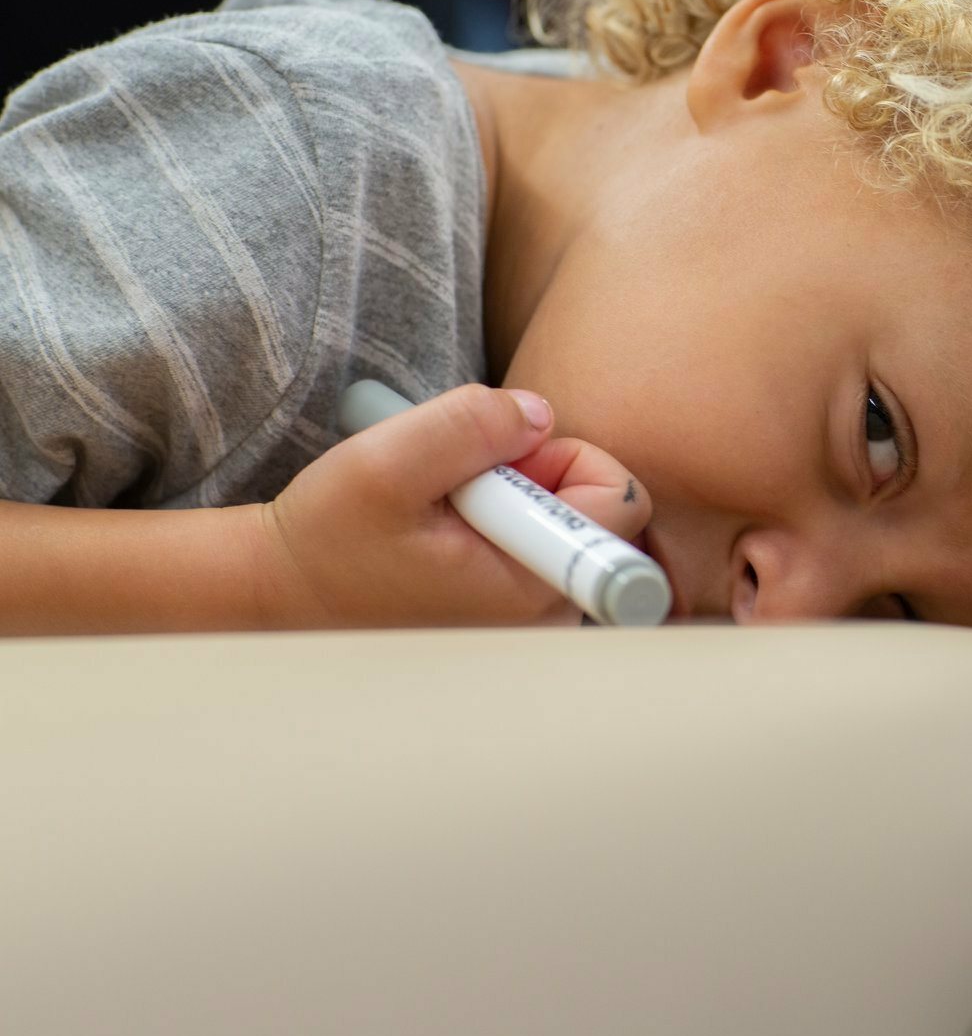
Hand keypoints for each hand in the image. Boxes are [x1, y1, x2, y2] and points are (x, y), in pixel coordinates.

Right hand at [257, 384, 650, 626]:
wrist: (286, 591)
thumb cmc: (329, 537)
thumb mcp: (386, 463)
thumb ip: (472, 425)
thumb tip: (540, 416)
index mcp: (530, 588)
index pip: (620, 504)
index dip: (567, 460)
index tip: (503, 468)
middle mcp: (547, 615)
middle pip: (598, 511)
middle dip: (538, 477)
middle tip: (460, 488)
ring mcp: (532, 620)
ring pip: (566, 524)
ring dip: (513, 497)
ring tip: (444, 510)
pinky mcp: (513, 614)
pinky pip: (539, 545)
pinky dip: (501, 520)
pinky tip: (446, 528)